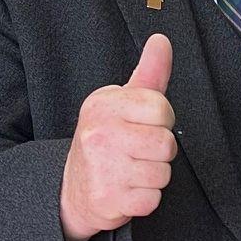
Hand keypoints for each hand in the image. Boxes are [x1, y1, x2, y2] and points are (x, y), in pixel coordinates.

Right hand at [59, 35, 177, 240]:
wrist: (73, 191)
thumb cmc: (106, 142)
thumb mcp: (123, 102)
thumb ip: (149, 73)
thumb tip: (162, 40)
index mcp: (104, 104)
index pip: (162, 109)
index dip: (161, 121)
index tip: (143, 126)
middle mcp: (99, 133)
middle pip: (166, 143)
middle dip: (159, 152)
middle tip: (136, 153)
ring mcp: (102, 167)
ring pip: (162, 173)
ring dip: (153, 177)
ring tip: (131, 171)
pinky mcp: (107, 198)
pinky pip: (152, 199)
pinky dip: (145, 200)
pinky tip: (127, 190)